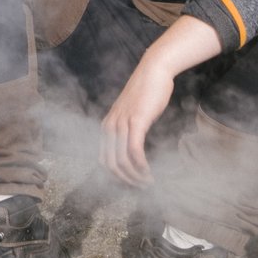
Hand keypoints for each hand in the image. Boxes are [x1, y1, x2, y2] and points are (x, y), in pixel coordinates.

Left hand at [100, 55, 177, 185]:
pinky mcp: (136, 121)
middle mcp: (109, 126)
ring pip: (122, 161)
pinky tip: (148, 172)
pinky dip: (141, 166)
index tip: (131, 182)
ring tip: (147, 182)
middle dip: (125, 180)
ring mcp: (121, 123)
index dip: (116, 176)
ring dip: (135, 176)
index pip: (103, 160)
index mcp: (106, 126)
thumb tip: (133, 150)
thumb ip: (128, 130)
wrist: (154, 70)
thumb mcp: (132, 114)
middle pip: (110, 164)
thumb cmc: (146, 92)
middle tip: (141, 186)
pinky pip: (134, 150)